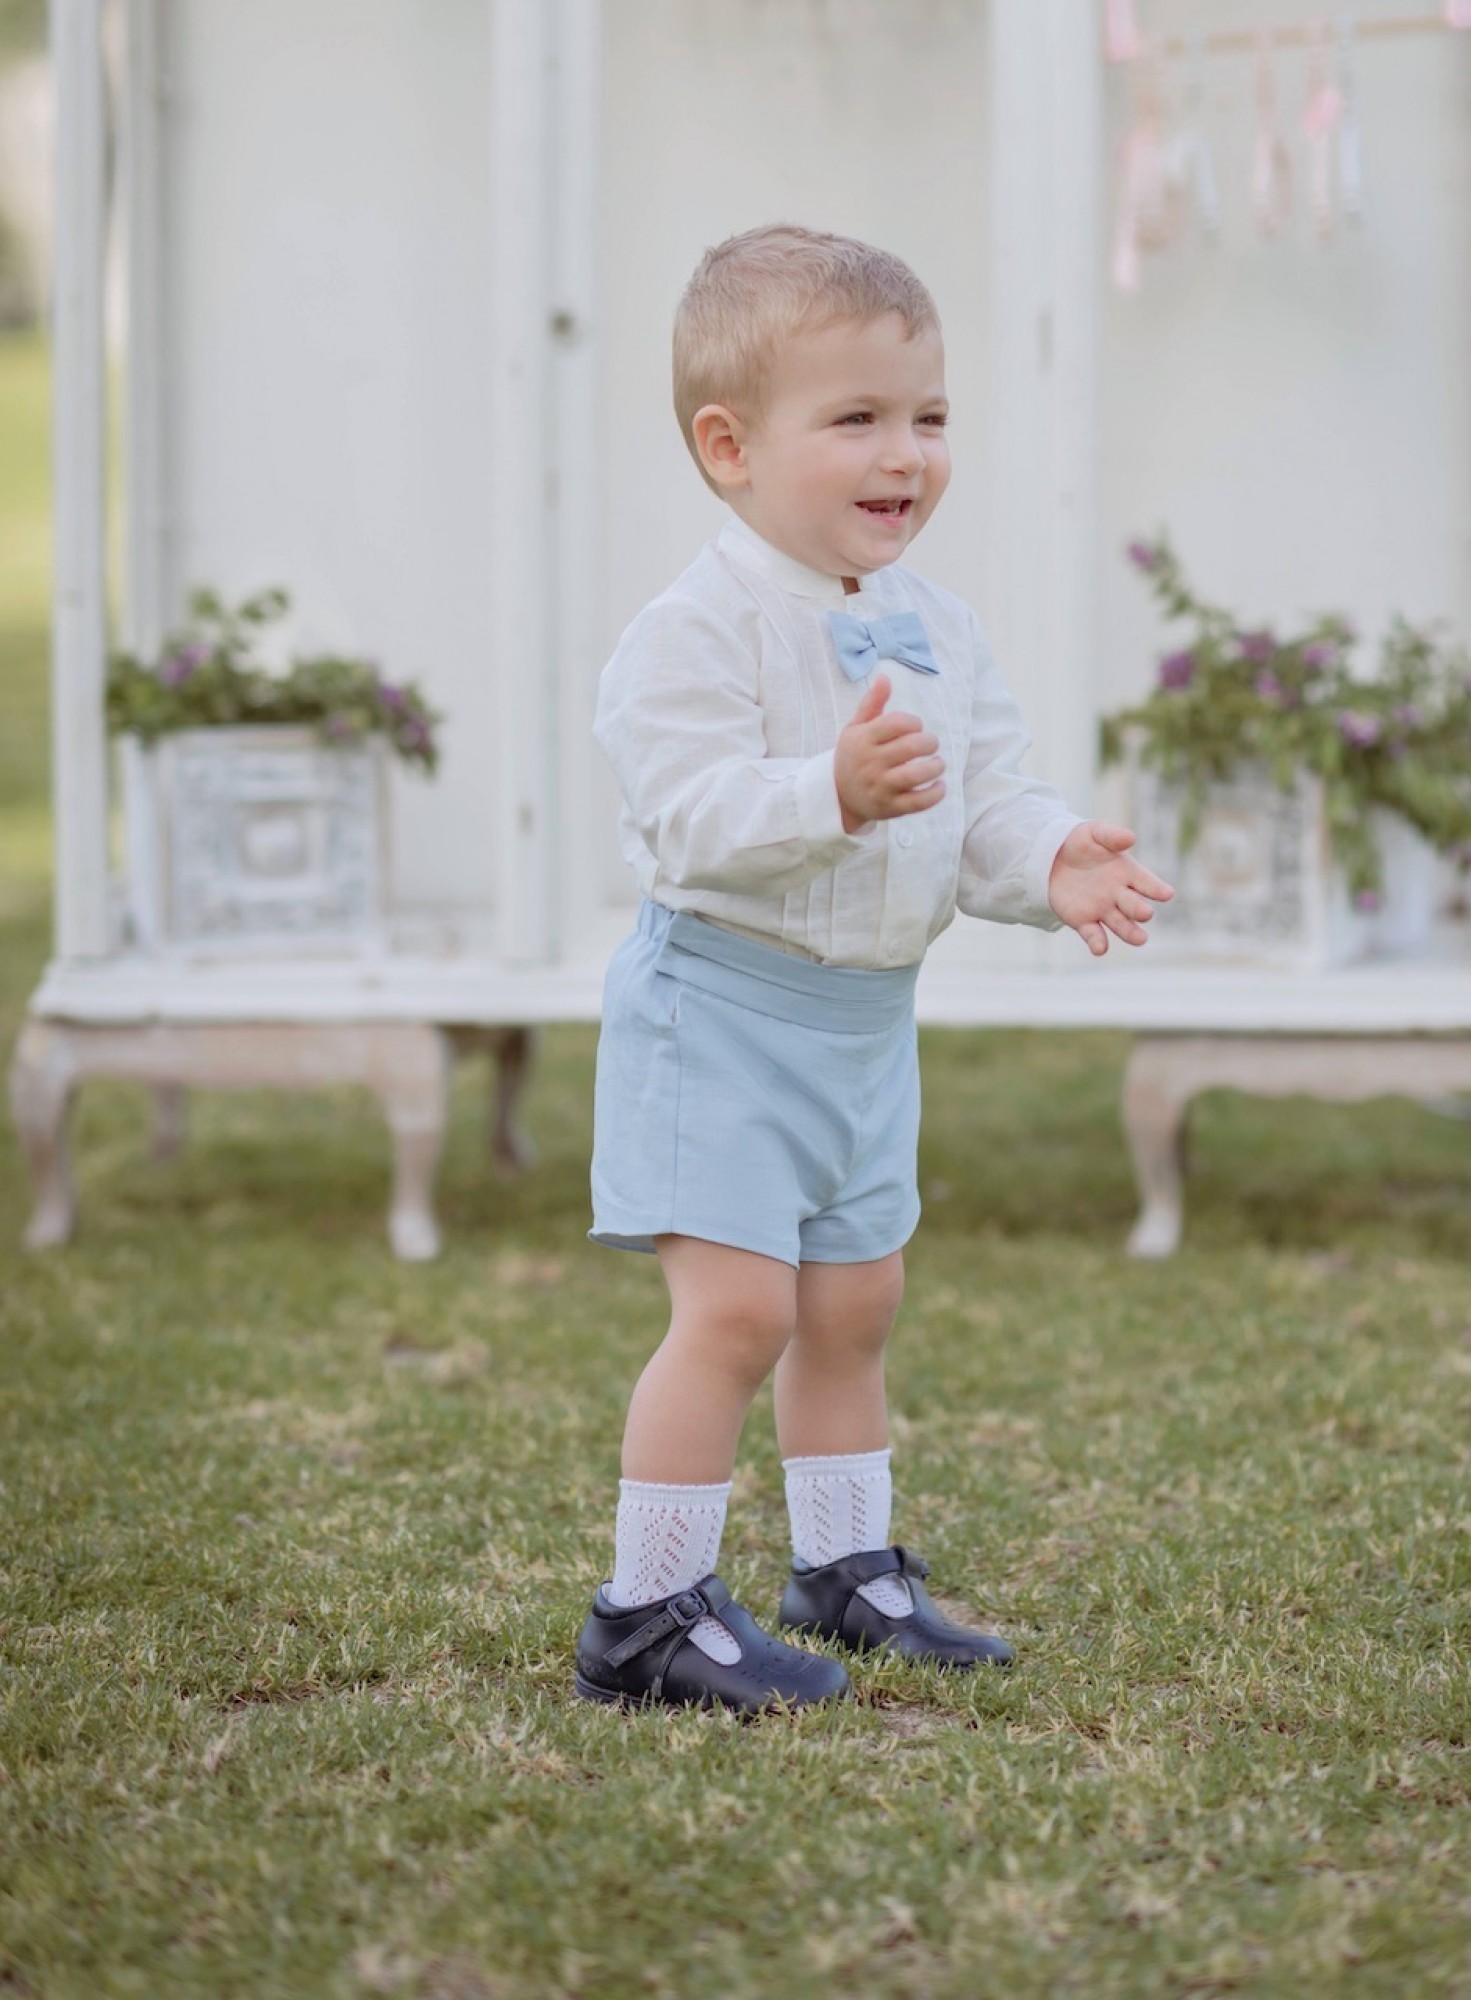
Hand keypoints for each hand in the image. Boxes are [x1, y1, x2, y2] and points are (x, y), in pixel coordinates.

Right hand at [834, 674, 945, 833]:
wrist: (838, 796)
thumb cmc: (854, 755)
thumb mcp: (856, 728)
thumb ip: (872, 704)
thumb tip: (885, 678)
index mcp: (863, 740)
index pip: (897, 723)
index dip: (914, 722)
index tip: (915, 727)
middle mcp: (871, 763)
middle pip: (911, 747)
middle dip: (929, 742)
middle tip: (930, 744)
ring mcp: (880, 787)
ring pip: (916, 775)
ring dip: (935, 767)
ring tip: (937, 764)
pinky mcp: (890, 808)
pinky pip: (918, 803)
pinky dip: (935, 794)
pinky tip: (940, 785)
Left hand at [1048, 821, 1173, 955]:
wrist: (1053, 857)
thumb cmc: (1082, 843)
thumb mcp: (1095, 833)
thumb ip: (1112, 836)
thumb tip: (1130, 838)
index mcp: (1128, 873)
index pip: (1147, 882)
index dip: (1157, 888)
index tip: (1167, 894)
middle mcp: (1119, 895)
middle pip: (1135, 906)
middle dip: (1140, 910)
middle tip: (1145, 913)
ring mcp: (1103, 910)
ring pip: (1121, 925)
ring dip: (1130, 933)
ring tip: (1140, 939)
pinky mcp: (1083, 921)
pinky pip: (1093, 935)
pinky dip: (1098, 943)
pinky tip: (1100, 949)